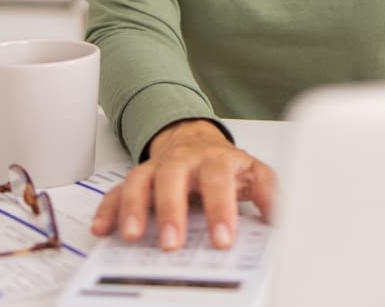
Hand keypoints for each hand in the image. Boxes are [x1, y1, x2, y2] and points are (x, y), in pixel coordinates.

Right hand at [90, 119, 276, 251]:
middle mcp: (183, 161)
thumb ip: (269, 193)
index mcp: (215, 160)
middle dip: (171, 211)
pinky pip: (117, 192)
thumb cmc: (224, 164)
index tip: (223, 239)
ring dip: (134, 208)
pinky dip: (108, 209)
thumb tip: (282, 217)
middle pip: (173, 178)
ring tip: (132, 236)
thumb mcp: (253, 173)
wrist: (196, 140)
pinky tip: (102, 229)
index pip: (218, 182)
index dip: (220, 210)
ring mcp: (156, 168)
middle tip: (172, 243)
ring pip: (140, 181)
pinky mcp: (137, 179)